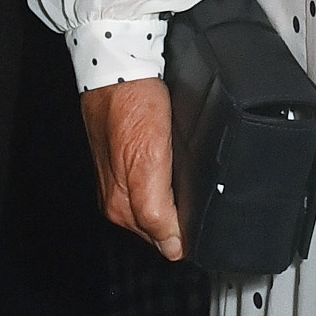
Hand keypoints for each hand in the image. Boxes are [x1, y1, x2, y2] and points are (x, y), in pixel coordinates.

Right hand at [82, 78, 182, 258]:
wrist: (118, 67)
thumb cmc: (132, 104)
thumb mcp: (148, 163)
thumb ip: (156, 210)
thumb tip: (172, 248)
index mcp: (120, 207)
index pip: (165, 242)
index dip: (187, 231)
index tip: (199, 210)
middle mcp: (116, 199)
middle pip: (162, 226)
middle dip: (180, 213)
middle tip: (194, 185)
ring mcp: (118, 179)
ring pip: (160, 204)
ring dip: (174, 193)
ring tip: (184, 170)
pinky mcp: (123, 160)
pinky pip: (154, 182)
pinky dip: (167, 176)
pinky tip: (172, 160)